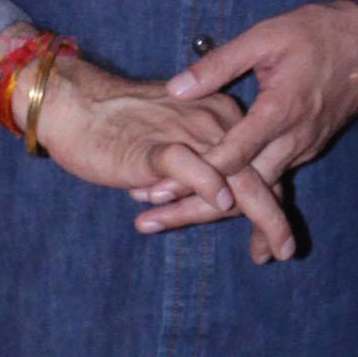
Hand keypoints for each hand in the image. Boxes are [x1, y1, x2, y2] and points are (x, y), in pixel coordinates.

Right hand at [34, 50, 298, 262]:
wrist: (73, 105)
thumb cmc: (118, 126)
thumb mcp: (172, 141)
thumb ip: (197, 167)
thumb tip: (217, 202)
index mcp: (220, 116)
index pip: (257, 164)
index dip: (270, 203)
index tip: (274, 239)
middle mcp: (213, 122)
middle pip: (257, 174)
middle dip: (274, 218)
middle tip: (284, 251)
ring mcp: (187, 133)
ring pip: (235, 177)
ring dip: (257, 216)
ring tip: (266, 250)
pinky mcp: (157, 147)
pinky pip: (191, 168)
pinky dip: (209, 188)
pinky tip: (220, 207)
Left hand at [161, 3, 357, 206]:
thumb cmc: (316, 33)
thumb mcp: (265, 37)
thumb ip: (219, 64)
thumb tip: (176, 89)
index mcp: (279, 111)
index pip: (233, 155)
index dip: (195, 174)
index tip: (157, 188)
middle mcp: (293, 139)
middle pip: (243, 188)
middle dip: (197, 208)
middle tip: (154, 223)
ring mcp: (303, 148)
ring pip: (260, 192)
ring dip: (220, 210)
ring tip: (175, 223)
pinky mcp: (307, 149)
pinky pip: (274, 180)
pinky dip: (246, 196)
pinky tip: (214, 207)